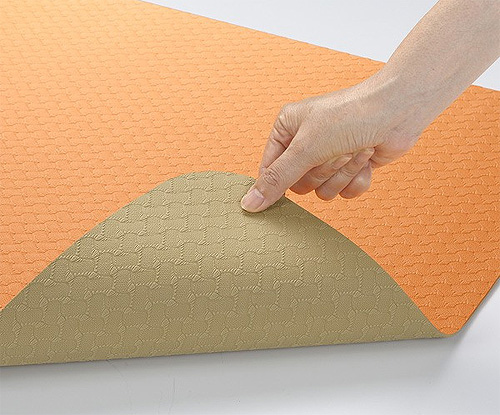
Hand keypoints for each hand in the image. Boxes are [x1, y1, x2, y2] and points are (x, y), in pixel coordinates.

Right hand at [240, 76, 422, 211]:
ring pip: (323, 190)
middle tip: (334, 150)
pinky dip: (357, 178)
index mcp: (287, 130)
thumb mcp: (306, 147)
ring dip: (341, 174)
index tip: (291, 182)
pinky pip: (345, 191)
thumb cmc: (350, 116)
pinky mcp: (350, 167)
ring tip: (353, 150)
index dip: (279, 181)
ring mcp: (329, 157)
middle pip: (299, 184)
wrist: (398, 110)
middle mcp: (306, 144)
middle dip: (321, 172)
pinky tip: (367, 157)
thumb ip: (277, 179)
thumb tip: (249, 204)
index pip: (270, 169)